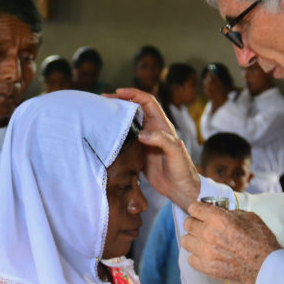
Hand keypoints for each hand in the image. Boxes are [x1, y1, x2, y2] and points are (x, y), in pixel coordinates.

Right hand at [113, 88, 200, 207]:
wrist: (181, 190)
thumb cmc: (183, 169)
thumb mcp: (175, 152)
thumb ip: (161, 140)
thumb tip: (141, 134)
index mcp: (162, 125)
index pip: (147, 102)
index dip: (133, 94)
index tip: (118, 93)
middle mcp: (153, 130)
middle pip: (135, 110)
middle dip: (120, 102)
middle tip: (103, 100)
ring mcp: (145, 142)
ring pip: (128, 124)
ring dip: (116, 118)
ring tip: (101, 115)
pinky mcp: (139, 154)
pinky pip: (125, 141)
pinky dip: (115, 136)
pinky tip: (105, 137)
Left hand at [180, 202, 280, 283]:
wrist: (265, 266)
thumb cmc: (260, 241)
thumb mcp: (249, 217)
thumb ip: (230, 213)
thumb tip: (221, 212)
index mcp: (218, 219)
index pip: (193, 208)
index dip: (198, 209)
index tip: (202, 212)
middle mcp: (208, 234)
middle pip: (188, 224)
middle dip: (195, 223)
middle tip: (203, 226)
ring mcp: (205, 252)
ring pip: (185, 241)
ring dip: (193, 240)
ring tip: (204, 242)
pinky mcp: (206, 267)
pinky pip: (190, 259)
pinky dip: (197, 256)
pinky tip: (207, 255)